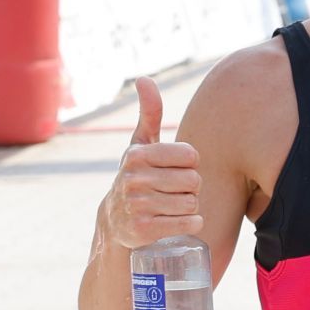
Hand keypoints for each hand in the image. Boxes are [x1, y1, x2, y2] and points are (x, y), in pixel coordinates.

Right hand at [105, 76, 201, 247]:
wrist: (116, 220)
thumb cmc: (138, 175)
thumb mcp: (141, 144)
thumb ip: (149, 112)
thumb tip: (144, 78)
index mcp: (137, 154)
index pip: (191, 156)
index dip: (190, 164)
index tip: (175, 169)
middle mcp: (133, 178)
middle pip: (194, 180)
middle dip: (191, 187)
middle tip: (173, 191)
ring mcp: (137, 205)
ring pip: (193, 202)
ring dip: (190, 206)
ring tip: (171, 206)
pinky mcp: (144, 230)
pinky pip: (190, 223)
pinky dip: (191, 224)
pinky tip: (177, 222)